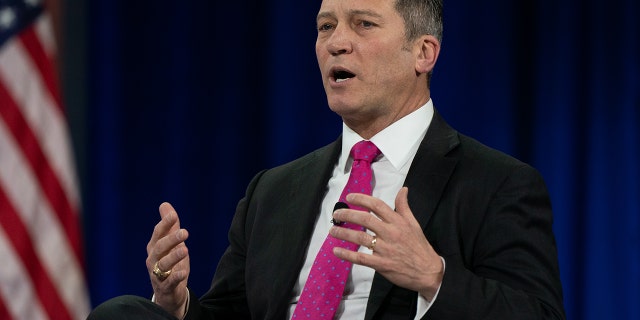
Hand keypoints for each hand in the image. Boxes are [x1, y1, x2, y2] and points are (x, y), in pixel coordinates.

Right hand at [146, 202, 190, 317]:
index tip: (174, 215)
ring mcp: (158, 274)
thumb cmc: (170, 264)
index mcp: (154, 247)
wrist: (168, 293)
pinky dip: (176, 277)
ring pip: (163, 265)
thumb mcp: (171, 244)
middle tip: (185, 232)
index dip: (165, 224)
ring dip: (174, 257)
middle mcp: (153, 260)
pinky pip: (169, 282)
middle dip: (171, 239)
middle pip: (160, 247)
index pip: (158, 233)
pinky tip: (183, 272)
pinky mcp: (166, 287)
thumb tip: (165, 204)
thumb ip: (169, 226)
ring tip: (185, 249)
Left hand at [329, 187, 443, 299]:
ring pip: (360, 237)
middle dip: (348, 214)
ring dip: (344, 233)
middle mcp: (390, 233)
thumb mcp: (414, 223)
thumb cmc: (419, 246)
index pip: (377, 205)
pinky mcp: (381, 264)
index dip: (361, 199)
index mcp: (397, 222)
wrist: (428, 271)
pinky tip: (337, 251)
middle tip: (337, 214)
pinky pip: (361, 258)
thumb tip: (403, 190)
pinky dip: (347, 254)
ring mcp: (385, 249)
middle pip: (365, 219)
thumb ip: (404, 207)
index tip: (349, 197)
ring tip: (332, 231)